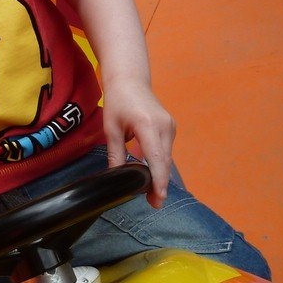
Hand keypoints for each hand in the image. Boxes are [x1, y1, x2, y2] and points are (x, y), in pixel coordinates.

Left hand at [101, 79, 175, 207]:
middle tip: (153, 204)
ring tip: (152, 194)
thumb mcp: (111, 128)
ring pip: (167, 157)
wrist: (130, 78)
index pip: (156, 158)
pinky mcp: (170, 127)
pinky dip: (161, 163)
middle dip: (160, 183)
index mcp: (148, 125)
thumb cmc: (118, 100)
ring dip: (161, 174)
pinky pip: (166, 150)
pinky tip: (153, 174)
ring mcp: (170, 126)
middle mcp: (164, 126)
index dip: (158, 180)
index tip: (159, 197)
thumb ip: (116, 154)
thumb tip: (116, 177)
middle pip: (164, 161)